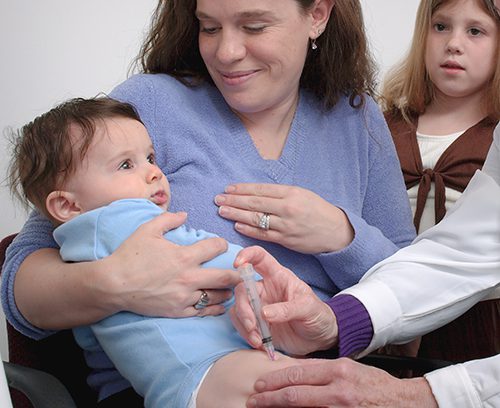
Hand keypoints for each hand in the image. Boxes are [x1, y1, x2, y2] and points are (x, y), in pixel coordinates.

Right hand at [103, 211, 240, 317]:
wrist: (113, 285)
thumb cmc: (129, 255)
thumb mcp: (147, 230)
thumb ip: (168, 219)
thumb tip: (185, 214)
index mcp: (184, 256)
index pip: (214, 247)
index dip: (222, 244)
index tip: (223, 245)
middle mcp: (189, 278)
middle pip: (225, 277)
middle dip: (238, 274)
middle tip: (245, 272)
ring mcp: (184, 297)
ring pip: (217, 296)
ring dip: (227, 291)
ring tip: (232, 287)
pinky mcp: (178, 311)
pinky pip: (203, 312)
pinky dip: (215, 308)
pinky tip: (221, 305)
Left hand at [215, 183, 353, 253]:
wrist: (335, 231)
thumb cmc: (317, 210)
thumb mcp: (301, 194)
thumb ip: (280, 194)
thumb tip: (255, 192)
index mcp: (291, 193)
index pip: (260, 190)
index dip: (242, 189)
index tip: (228, 188)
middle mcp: (287, 208)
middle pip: (254, 203)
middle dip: (234, 201)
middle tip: (218, 199)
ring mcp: (285, 225)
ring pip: (256, 219)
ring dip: (236, 214)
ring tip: (222, 211)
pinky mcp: (285, 239)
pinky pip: (263, 234)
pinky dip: (248, 230)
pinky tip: (236, 225)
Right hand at [230, 246, 337, 355]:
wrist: (320, 338)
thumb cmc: (317, 315)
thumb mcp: (308, 308)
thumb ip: (288, 309)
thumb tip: (264, 313)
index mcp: (278, 276)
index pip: (259, 258)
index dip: (247, 255)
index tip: (238, 264)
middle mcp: (265, 289)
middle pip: (243, 289)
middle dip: (243, 308)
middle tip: (252, 325)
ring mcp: (259, 306)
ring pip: (238, 308)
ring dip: (244, 324)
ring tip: (258, 339)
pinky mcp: (256, 323)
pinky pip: (240, 324)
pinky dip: (245, 334)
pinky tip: (259, 343)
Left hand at [246, 358, 438, 407]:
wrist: (404, 402)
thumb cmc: (375, 384)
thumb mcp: (349, 369)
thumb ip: (324, 372)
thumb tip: (296, 374)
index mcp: (338, 369)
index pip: (298, 373)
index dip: (276, 379)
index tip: (261, 384)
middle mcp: (339, 388)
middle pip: (296, 393)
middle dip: (270, 397)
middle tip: (253, 400)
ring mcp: (342, 406)